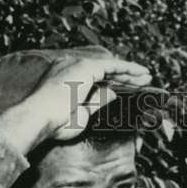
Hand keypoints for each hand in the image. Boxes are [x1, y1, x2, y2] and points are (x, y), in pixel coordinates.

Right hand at [0, 55, 151, 153]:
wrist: (39, 118)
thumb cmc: (54, 123)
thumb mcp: (81, 114)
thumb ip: (96, 102)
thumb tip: (112, 93)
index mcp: (68, 77)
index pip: (96, 77)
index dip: (113, 81)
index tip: (127, 87)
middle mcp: (72, 66)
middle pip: (105, 70)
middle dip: (125, 76)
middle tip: (143, 80)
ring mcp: (78, 65)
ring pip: (111, 66)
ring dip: (130, 72)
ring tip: (147, 77)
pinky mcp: (86, 68)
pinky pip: (113, 65)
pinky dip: (128, 68)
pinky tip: (141, 74)